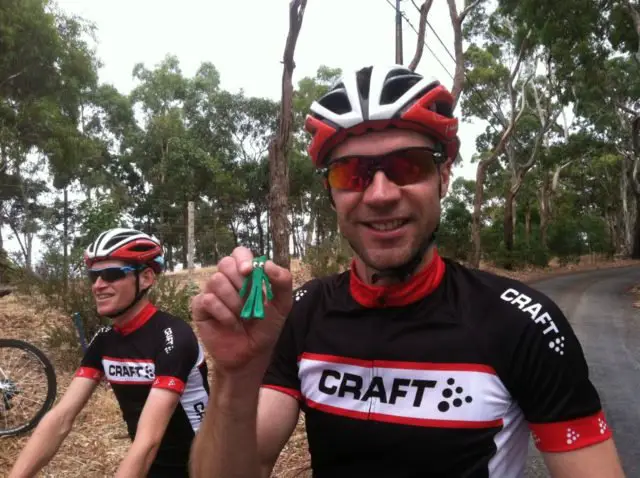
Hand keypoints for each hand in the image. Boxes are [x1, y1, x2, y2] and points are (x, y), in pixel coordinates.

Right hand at [191, 247, 292, 375]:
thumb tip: (268, 265)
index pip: (239, 253)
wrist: (252, 354)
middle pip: (225, 263)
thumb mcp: (282, 304)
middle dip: (240, 283)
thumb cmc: (266, 327)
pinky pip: (207, 299)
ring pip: (216, 280)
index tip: (249, 271)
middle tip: (249, 301)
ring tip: (242, 316)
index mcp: (245, 274)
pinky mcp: (200, 308)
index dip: (243, 258)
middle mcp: (227, 280)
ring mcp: (212, 292)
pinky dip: (223, 313)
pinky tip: (231, 323)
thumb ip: (282, 282)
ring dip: (234, 301)